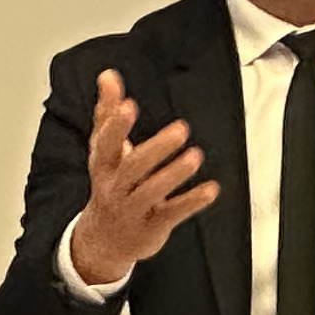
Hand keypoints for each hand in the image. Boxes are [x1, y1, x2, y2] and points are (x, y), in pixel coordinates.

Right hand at [65, 71, 216, 287]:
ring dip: (174, 173)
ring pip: (152, 191)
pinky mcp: (152, 226)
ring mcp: (133, 208)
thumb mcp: (104, 149)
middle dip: (156, 148)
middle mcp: (115, 186)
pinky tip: (211, 189)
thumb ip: (107, 111)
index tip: (127, 106)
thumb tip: (108, 75)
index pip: (106, 142)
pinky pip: (172, 213)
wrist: (103, 240)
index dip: (116, 126)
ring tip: (195, 156)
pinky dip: (192, 201)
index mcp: (103, 164)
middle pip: (133, 167)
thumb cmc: (109, 184)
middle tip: (181, 129)